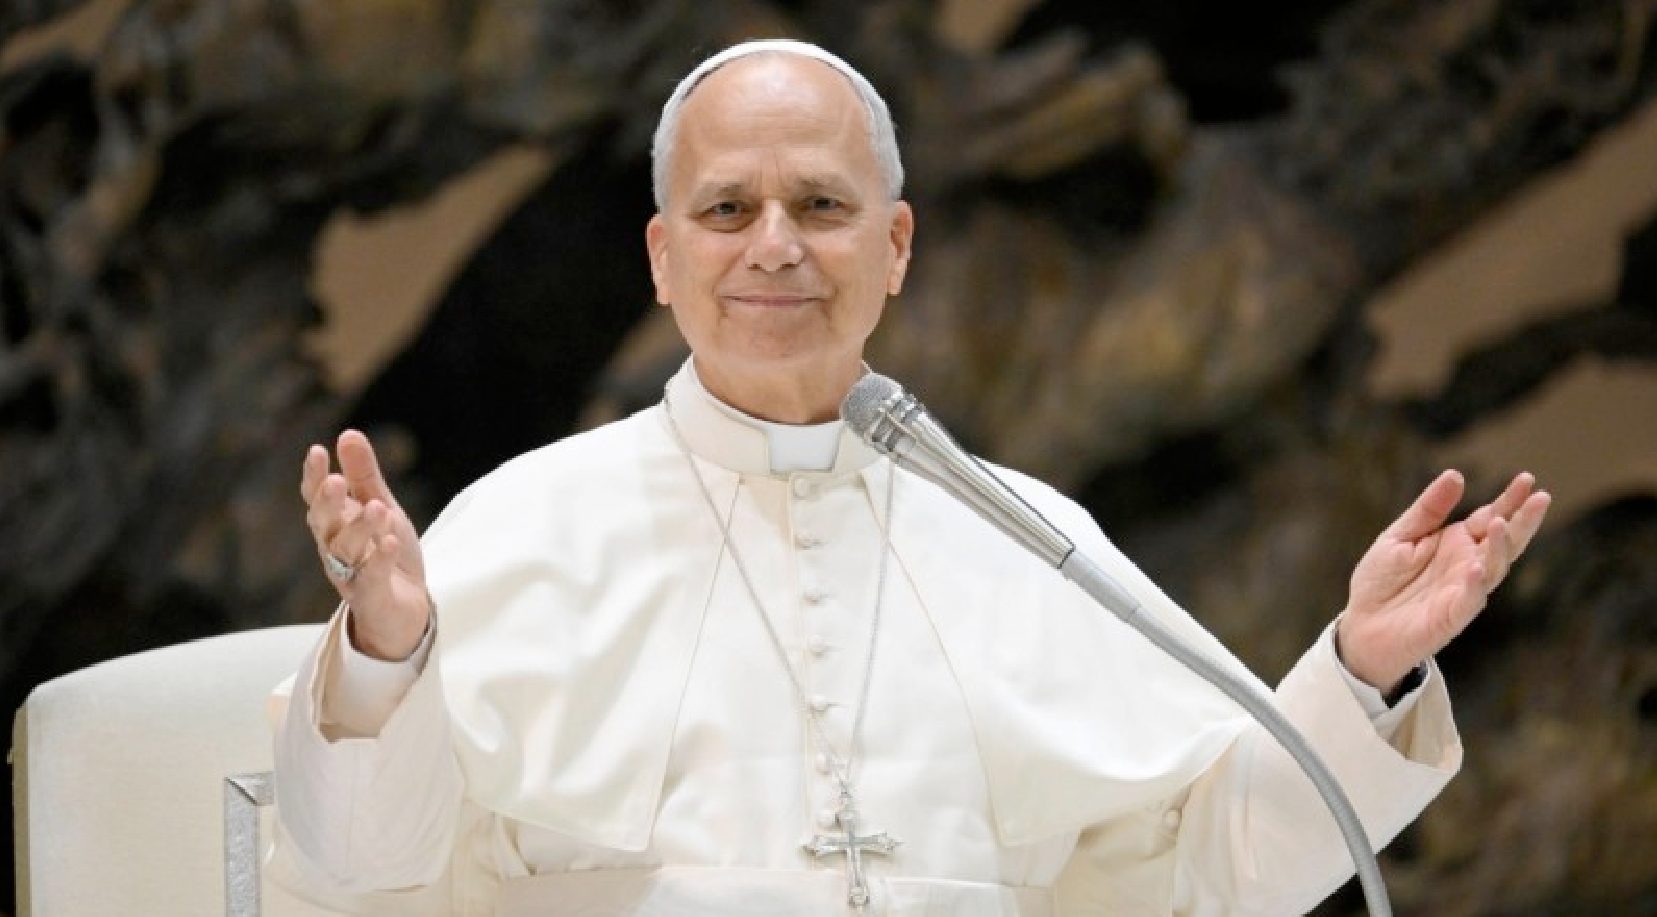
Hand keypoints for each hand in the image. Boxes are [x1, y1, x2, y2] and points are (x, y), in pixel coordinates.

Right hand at [301, 429, 429, 659]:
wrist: (407, 609)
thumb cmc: (387, 553)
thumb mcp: (380, 506)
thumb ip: (365, 475)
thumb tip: (348, 433)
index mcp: (335, 524)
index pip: (316, 498)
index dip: (313, 476)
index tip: (317, 451)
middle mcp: (335, 549)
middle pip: (323, 524)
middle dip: (327, 503)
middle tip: (336, 482)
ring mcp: (351, 575)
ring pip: (346, 550)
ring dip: (360, 528)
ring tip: (378, 508)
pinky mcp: (372, 597)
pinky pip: (372, 578)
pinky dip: (380, 560)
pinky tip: (390, 542)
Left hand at [1337, 469, 1551, 693]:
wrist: (1361, 625)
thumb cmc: (1380, 581)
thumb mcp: (1399, 536)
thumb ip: (1428, 509)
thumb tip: (1456, 474)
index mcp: (1457, 542)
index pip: (1490, 517)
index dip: (1509, 500)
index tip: (1527, 478)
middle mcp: (1468, 565)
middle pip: (1504, 541)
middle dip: (1523, 521)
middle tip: (1541, 498)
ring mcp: (1464, 590)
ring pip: (1494, 568)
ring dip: (1500, 548)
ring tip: (1501, 524)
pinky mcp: (1452, 616)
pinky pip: (1470, 599)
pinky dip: (1475, 584)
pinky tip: (1477, 567)